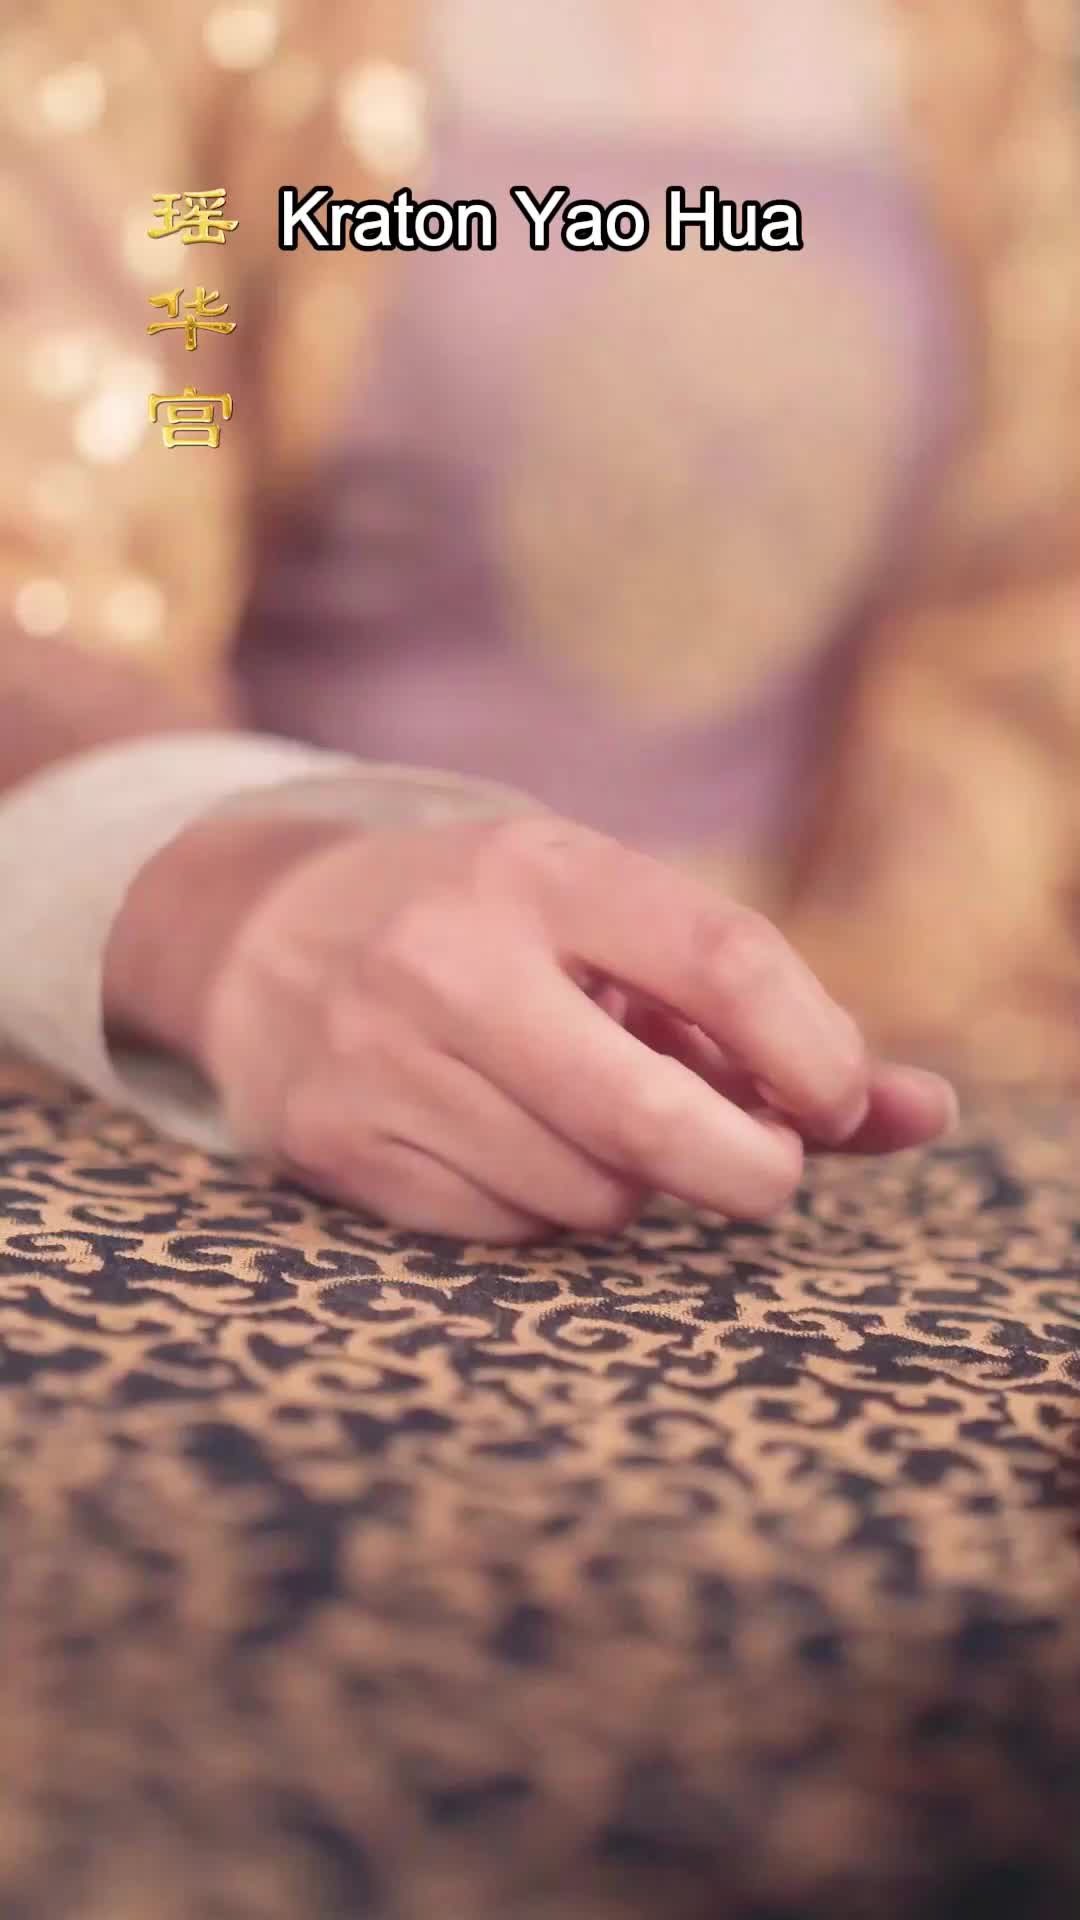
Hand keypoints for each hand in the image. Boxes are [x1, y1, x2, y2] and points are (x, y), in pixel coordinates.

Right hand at [105, 812, 956, 1241]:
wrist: (263, 934)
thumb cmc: (486, 928)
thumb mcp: (607, 924)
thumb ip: (759, 1020)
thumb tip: (922, 1112)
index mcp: (537, 868)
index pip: (720, 957)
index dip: (814, 1050)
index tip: (839, 1101)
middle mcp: (449, 958)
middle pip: (650, 1119)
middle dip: (747, 1170)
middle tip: (768, 1172)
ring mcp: (380, 1057)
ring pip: (586, 1194)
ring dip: (630, 1183)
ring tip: (587, 1119)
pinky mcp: (336, 1142)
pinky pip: (508, 1231)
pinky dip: (544, 1209)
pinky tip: (509, 1145)